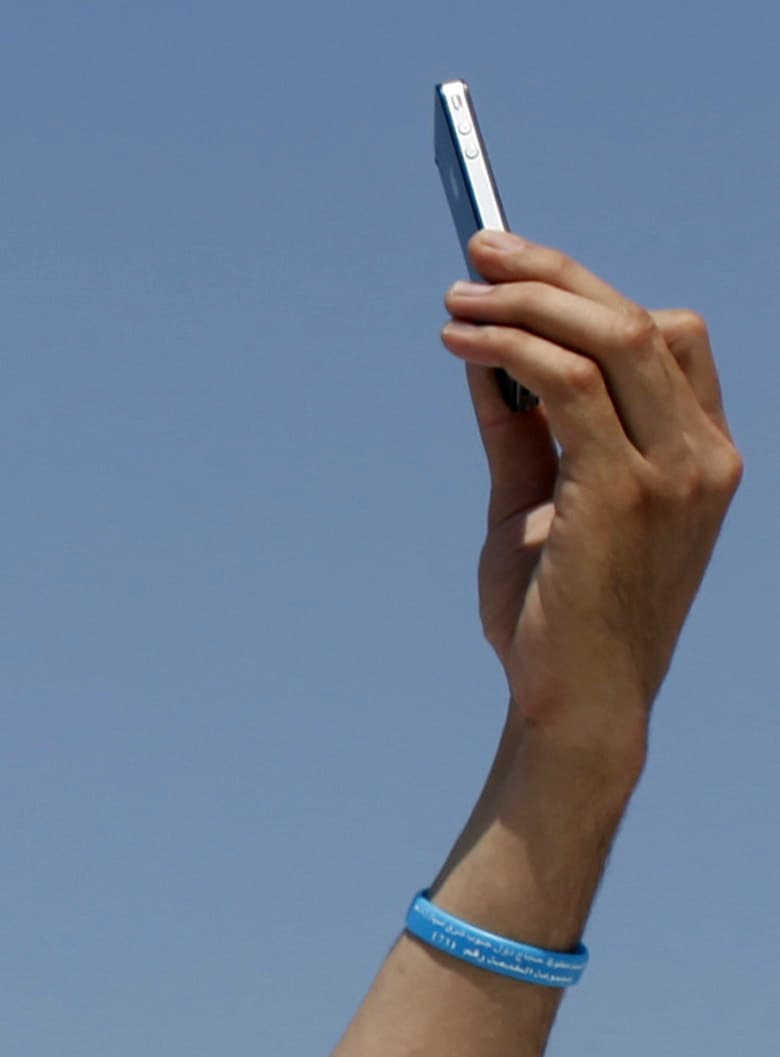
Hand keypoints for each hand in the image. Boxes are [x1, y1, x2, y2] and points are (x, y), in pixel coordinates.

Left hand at [442, 233, 740, 759]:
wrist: (573, 702)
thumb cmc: (559, 612)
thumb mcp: (541, 503)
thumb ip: (523, 431)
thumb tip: (486, 354)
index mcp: (701, 452)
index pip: (668, 336)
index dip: (593, 292)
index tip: (517, 271)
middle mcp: (704, 453)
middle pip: (639, 318)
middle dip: (556, 273)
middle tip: (480, 250)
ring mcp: (674, 470)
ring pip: (610, 337)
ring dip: (525, 302)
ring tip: (458, 294)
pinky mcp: (623, 491)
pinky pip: (565, 387)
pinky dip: (508, 349)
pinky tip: (459, 341)